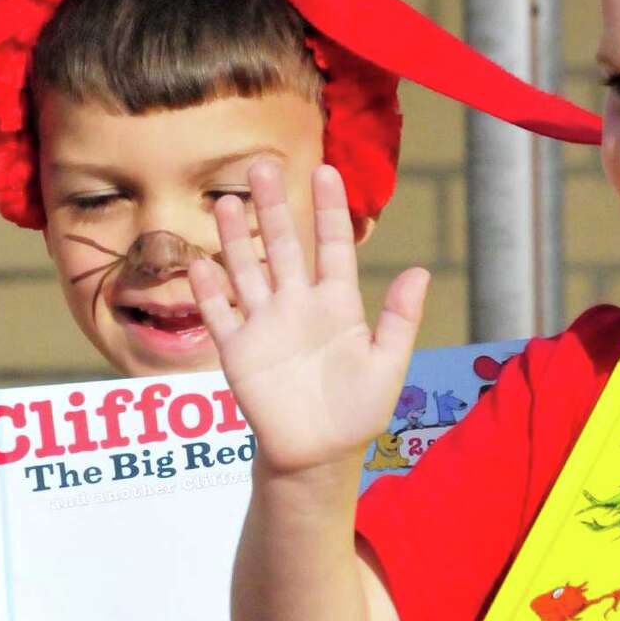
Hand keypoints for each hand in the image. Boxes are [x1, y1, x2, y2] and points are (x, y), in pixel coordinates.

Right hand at [189, 159, 428, 475]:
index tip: (325, 171)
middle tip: (261, 164)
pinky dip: (208, 291)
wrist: (318, 455)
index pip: (332, 247)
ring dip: (234, 238)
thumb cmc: (358, 412)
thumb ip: (401, 319)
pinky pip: (220, 316)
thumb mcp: (388, 365)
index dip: (328, 211)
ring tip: (224, 201)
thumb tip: (420, 271)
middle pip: (283, 247)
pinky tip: (199, 263)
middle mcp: (298, 306)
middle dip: (272, 207)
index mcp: (338, 305)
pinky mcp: (239, 352)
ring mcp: (266, 326)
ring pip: (246, 271)